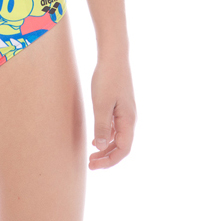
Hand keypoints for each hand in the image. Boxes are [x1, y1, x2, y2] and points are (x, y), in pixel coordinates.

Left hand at [88, 52, 135, 169]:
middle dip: (107, 157)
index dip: (110, 161)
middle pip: (121, 146)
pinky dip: (107, 136)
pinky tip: (97, 138)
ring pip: (118, 137)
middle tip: (90, 164)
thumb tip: (102, 147)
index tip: (94, 165)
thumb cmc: (108, 78)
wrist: (113, 55)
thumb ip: (102, 126)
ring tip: (92, 155)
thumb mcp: (101, 104)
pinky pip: (115, 127)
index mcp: (129, 120)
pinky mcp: (119, 105)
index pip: (123, 149)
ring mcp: (125, 112)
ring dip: (106, 148)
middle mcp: (130, 118)